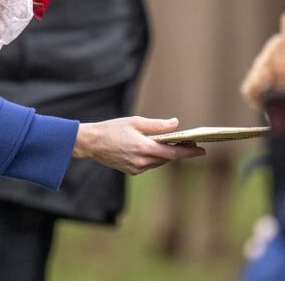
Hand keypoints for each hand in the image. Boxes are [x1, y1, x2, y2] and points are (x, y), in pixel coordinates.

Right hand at [72, 116, 205, 174]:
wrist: (91, 143)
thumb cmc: (112, 129)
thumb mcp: (134, 122)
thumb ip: (157, 125)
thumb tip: (176, 123)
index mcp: (144, 148)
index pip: (173, 153)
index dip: (189, 152)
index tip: (202, 149)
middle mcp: (142, 161)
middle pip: (167, 158)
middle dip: (178, 151)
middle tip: (188, 142)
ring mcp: (136, 168)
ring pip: (158, 162)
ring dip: (165, 154)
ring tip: (172, 144)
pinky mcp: (131, 171)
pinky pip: (148, 165)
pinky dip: (153, 157)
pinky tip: (152, 148)